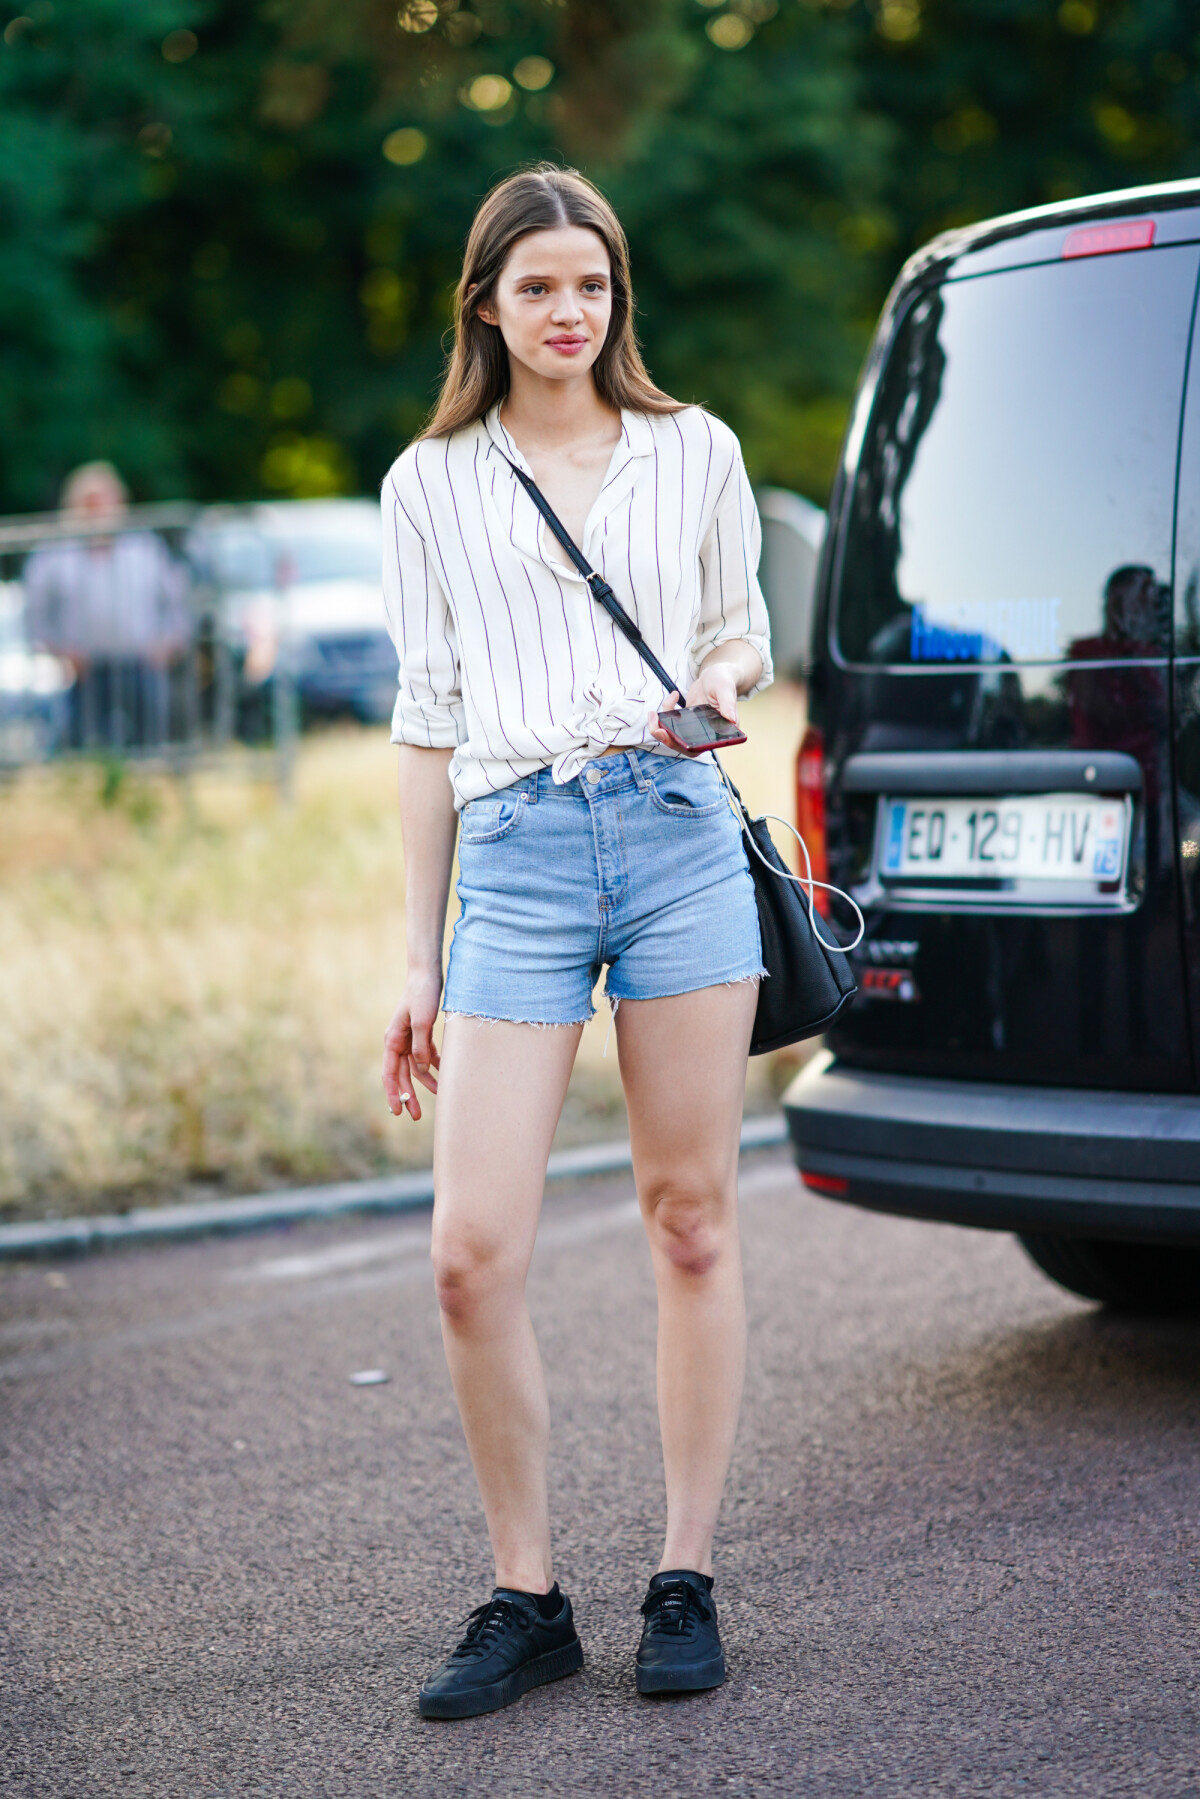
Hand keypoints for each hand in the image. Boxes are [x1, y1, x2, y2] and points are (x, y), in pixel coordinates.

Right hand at [381, 967, 442, 1120]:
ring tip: (439, 1096)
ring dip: (424, 1082)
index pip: (389, 1074)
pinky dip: (434, 1065)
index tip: (398, 1112)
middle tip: (417, 1116)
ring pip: (415, 1067)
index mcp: (392, 1040)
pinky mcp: (421, 1033)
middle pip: (401, 1075)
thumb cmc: (422, 996)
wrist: (427, 975)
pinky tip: (445, 1075)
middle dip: (409, 1096)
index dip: (393, 1094)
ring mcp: (409, 1038)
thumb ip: (420, 1047)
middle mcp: (398, 1042)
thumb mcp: (422, 1022)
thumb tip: (420, 1070)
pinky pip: (425, 1055)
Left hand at [649, 661, 739, 755]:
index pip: (705, 746)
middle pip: (685, 745)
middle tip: (658, 730)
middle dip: (669, 740)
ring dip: (660, 728)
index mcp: (720, 730)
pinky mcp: (686, 719)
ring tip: (653, 714)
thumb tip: (733, 720)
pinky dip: (666, 711)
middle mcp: (707, 732)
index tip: (678, 740)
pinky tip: (673, 696)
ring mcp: (695, 726)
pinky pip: (672, 722)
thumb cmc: (724, 681)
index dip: (690, 748)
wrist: (715, 674)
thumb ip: (728, 704)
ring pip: (675, 736)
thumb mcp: (726, 690)